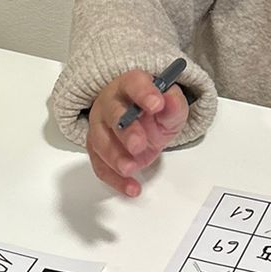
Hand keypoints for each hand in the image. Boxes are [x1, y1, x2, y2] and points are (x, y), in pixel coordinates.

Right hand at [86, 71, 188, 197]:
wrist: (143, 124)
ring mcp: (99, 127)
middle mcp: (110, 103)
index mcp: (130, 86)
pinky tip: (131, 187)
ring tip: (131, 168)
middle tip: (138, 144)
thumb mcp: (172, 106)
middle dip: (125, 131)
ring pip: (100, 141)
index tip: (157, 104)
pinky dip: (114, 179)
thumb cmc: (154, 112)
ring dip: (115, 157)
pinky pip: (100, 165)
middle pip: (112, 114)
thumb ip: (173, 104)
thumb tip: (168, 99)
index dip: (143, 93)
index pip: (133, 84)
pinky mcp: (97, 150)